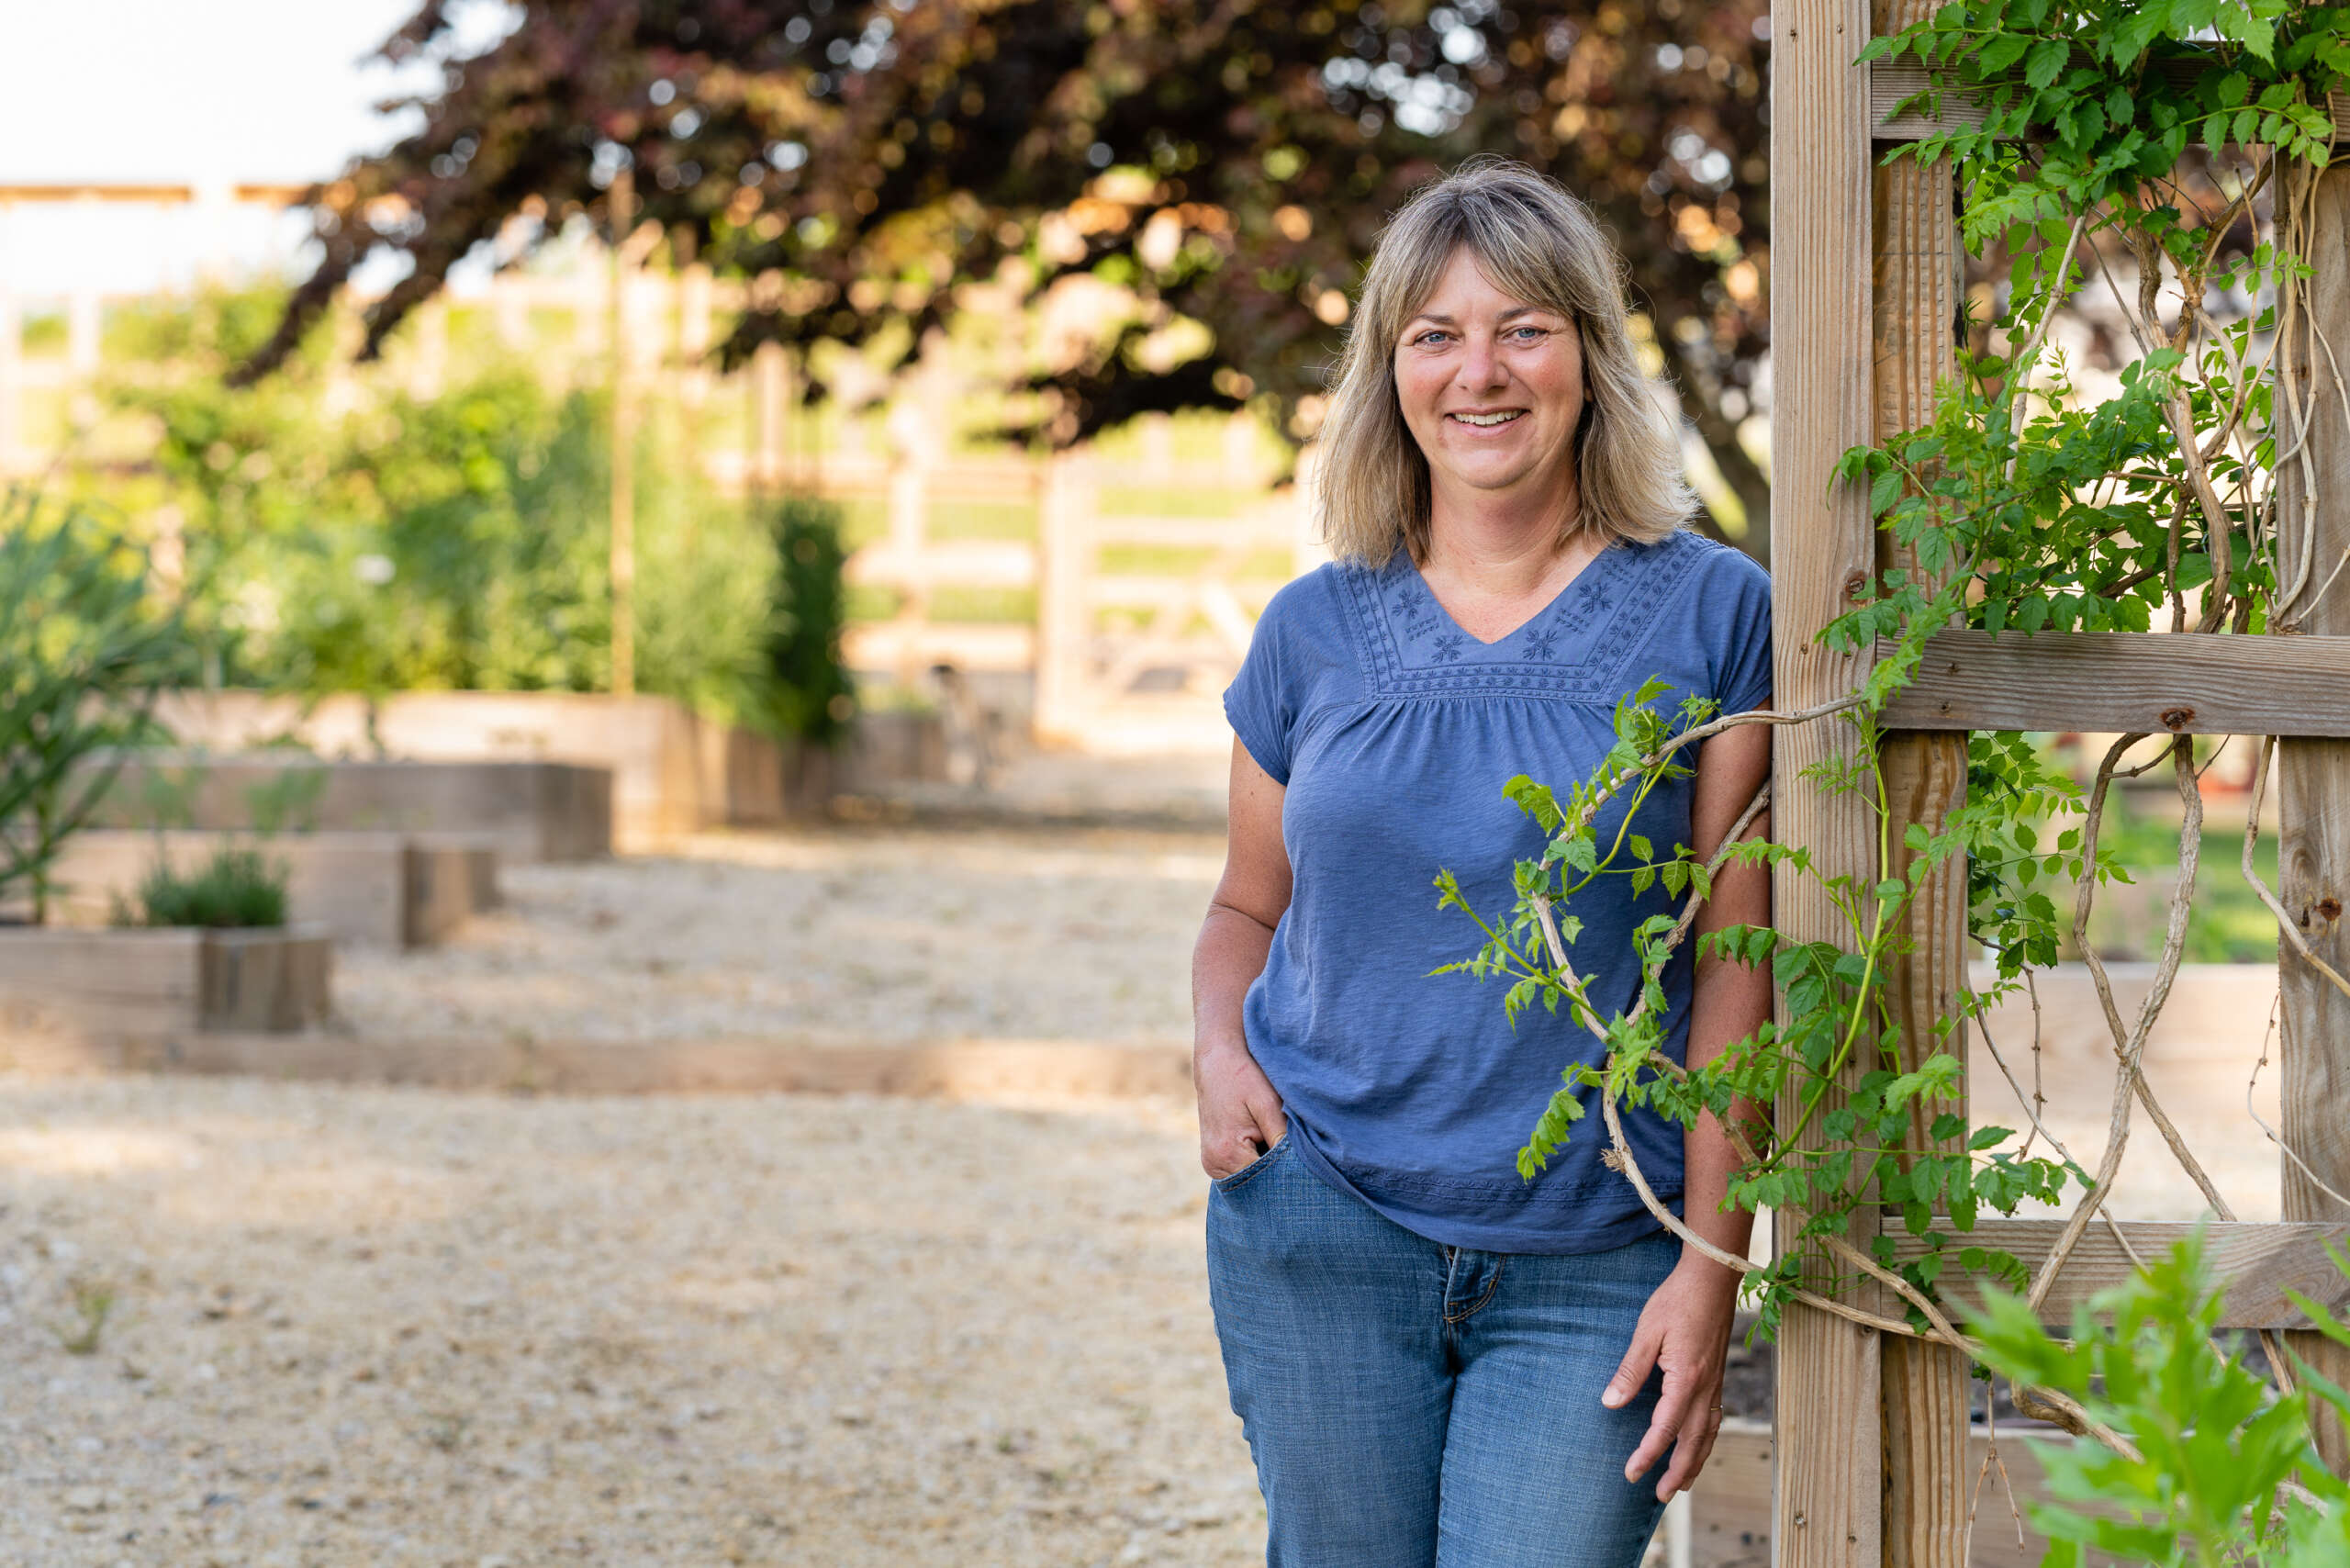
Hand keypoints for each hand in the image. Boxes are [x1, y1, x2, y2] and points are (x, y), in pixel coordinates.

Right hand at [1195, 1036, 1286, 1178]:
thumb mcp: (1268, 1104)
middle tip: (1298, 1161)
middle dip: (1277, 1175)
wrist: (1217, 1061)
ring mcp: (1211, 1164)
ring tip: (1278, 1146)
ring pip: (1249, 1180)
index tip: (1306, 1168)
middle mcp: (1214, 1164)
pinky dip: (1255, 1162)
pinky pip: (1240, 1171)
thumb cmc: (1244, 1079)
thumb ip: (1282, 1139)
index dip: (1288, 1175)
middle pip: (1256, 1185)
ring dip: (1266, 1169)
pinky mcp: (1212, 1159)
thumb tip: (1298, 1169)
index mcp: (1227, 1153)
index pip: (1266, 1182)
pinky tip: (1265, 1145)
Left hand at [1602, 1256, 1738, 1499]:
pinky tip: (1697, 1446)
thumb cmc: (1676, 1301)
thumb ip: (1630, 1371)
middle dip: (1677, 1472)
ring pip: (1708, 1434)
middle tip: (1661, 1496)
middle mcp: (1706, 1388)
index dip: (1648, 1454)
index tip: (1632, 1473)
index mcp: (1686, 1379)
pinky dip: (1706, 1441)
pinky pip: (1714, 1419)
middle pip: (1693, 1442)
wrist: (1712, 1279)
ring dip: (1695, 1462)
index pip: (1665, 1428)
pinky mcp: (1717, 1376)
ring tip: (1681, 1485)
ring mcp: (1715, 1383)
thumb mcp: (1646, 1333)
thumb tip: (1610, 1403)